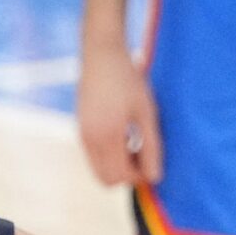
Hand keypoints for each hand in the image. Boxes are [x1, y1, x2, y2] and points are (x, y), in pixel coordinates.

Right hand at [75, 39, 163, 186]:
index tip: (152, 158)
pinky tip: (122, 133)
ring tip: (133, 141)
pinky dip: (109, 154)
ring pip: (99, 169)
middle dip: (126, 174)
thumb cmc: (128, 80)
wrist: (101, 55)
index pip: (120, 176)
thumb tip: (155, 177)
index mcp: (106, 136)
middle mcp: (89, 139)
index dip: (139, 175)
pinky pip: (94, 156)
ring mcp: (81, 135)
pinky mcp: (80, 129)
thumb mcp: (146, 113)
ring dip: (118, 164)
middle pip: (106, 180)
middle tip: (143, 153)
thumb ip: (151, 147)